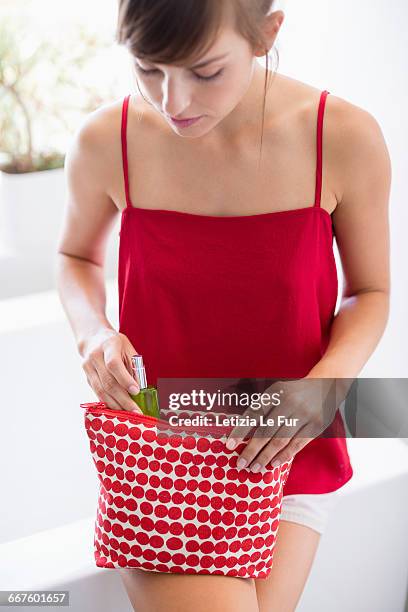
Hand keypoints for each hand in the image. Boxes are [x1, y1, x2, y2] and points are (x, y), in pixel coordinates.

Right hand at [80, 329, 142, 413]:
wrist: (93, 339)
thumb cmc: (115, 344)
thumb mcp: (128, 348)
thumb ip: (134, 366)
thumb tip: (140, 387)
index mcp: (108, 346)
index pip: (114, 364)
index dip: (125, 379)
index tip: (136, 391)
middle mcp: (95, 357)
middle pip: (107, 382)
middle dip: (123, 399)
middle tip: (135, 411)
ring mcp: (88, 368)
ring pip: (101, 391)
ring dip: (115, 404)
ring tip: (128, 413)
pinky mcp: (86, 378)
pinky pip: (97, 393)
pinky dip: (108, 402)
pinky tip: (118, 409)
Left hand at [225, 376, 340, 471]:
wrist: (326, 386)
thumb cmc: (294, 393)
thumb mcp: (277, 393)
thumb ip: (262, 409)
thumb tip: (242, 434)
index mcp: (275, 393)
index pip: (254, 413)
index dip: (240, 430)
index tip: (229, 445)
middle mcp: (289, 402)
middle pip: (266, 431)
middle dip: (252, 449)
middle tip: (241, 464)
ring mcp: (303, 414)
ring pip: (280, 440)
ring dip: (266, 456)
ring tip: (254, 467)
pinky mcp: (316, 425)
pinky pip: (297, 444)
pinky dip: (284, 455)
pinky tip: (274, 464)